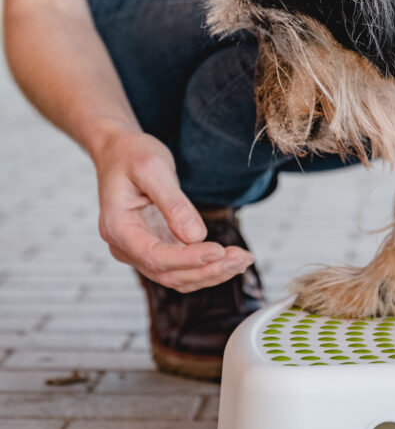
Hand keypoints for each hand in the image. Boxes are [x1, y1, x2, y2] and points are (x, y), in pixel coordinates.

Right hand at [95, 129, 252, 291]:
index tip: (219, 251)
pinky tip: (229, 258)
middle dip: (207, 270)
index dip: (188, 259)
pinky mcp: (155, 247)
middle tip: (241, 258)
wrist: (120, 152)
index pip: (154, 256)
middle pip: (168, 273)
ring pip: (177, 276)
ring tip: (242, 259)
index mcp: (118, 227)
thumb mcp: (153, 169)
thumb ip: (173, 203)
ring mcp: (139, 250)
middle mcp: (125, 246)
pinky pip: (181, 266)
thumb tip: (196, 236)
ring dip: (211, 272)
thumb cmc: (132, 155)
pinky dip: (205, 265)